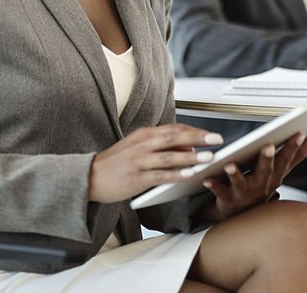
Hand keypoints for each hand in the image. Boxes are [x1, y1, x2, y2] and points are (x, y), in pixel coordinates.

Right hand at [88, 124, 222, 202]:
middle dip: (198, 137)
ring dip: (191, 156)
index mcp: (144, 134)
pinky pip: (160, 175)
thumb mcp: (138, 148)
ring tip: (208, 157)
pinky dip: (176, 174)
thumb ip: (161, 147)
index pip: (174, 129)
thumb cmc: (116, 163)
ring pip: (170, 156)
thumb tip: (188, 148)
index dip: (194, 131)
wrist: (89, 176)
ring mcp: (139, 161)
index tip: (211, 134)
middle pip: (175, 137)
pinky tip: (189, 175)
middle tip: (217, 139)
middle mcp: (142, 144)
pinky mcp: (136, 178)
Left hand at [201, 132, 306, 220]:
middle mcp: (261, 184)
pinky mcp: (226, 198)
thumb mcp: (283, 170)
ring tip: (229, 165)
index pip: (285, 159)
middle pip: (265, 171)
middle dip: (267, 159)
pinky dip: (213, 184)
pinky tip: (206, 178)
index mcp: (274, 175)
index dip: (292, 147)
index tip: (298, 133)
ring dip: (235, 174)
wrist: (243, 213)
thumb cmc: (263, 185)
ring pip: (240, 182)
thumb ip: (301, 154)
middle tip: (268, 146)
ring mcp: (244, 192)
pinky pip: (218, 191)